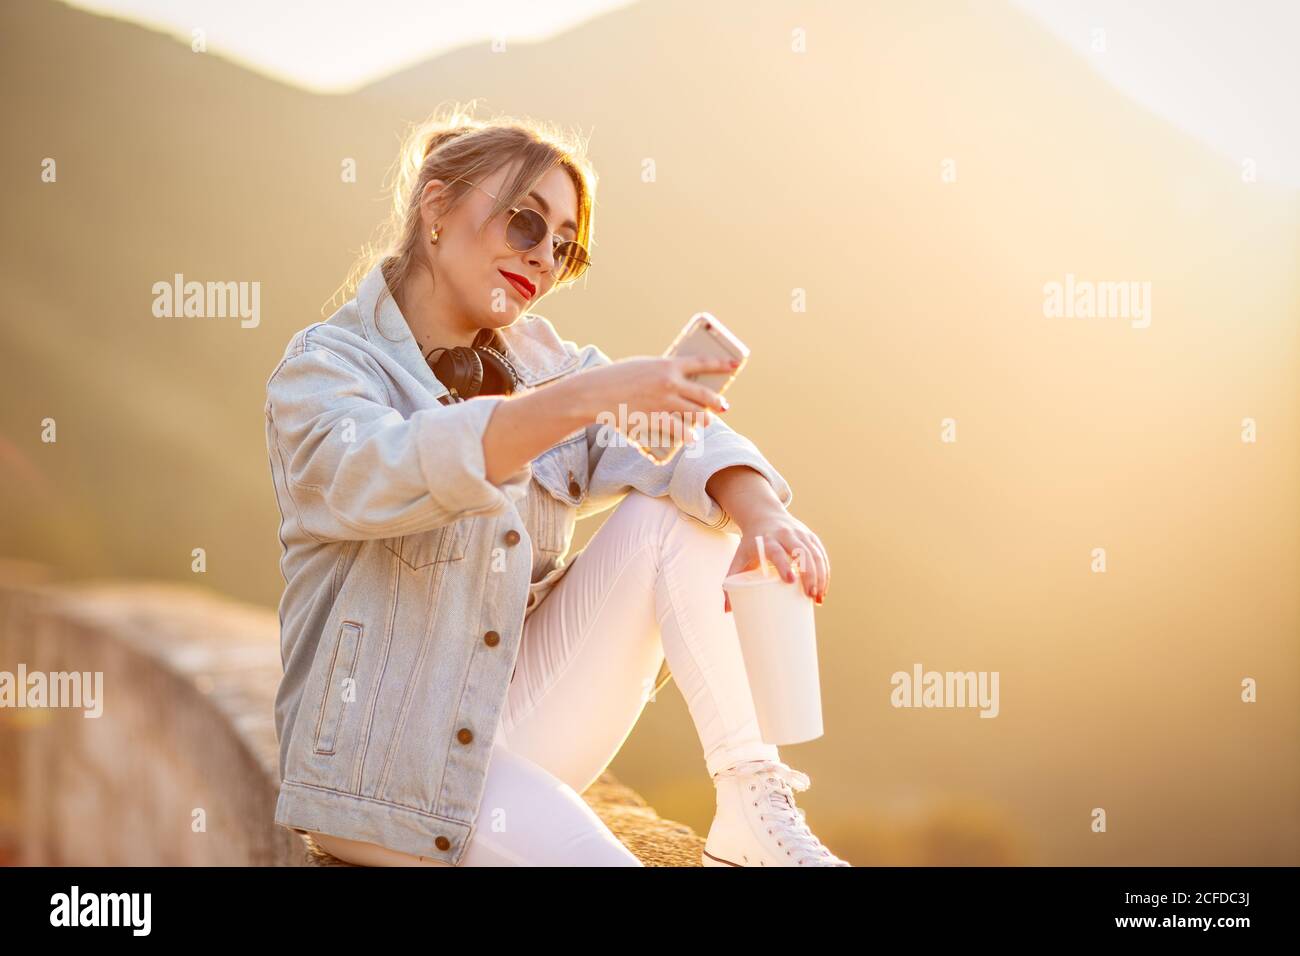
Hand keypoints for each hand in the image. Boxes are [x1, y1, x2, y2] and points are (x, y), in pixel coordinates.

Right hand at [575, 355, 736, 445]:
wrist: (595, 393)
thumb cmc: (616, 377)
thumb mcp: (643, 366)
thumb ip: (662, 371)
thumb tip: (678, 377)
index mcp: (667, 365)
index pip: (702, 363)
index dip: (721, 365)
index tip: (735, 366)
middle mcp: (670, 384)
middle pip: (703, 395)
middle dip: (717, 402)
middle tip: (724, 406)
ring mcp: (663, 403)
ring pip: (694, 414)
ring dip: (704, 419)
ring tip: (707, 421)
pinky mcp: (654, 420)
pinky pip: (678, 430)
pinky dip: (687, 435)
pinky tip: (692, 438)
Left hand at [723, 509, 829, 610]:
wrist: (764, 515)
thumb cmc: (751, 543)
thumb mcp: (739, 558)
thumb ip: (731, 581)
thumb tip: (727, 611)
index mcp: (767, 539)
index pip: (777, 551)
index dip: (784, 565)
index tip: (791, 581)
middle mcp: (786, 535)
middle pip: (802, 553)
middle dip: (809, 575)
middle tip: (810, 596)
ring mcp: (801, 534)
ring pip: (815, 554)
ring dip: (820, 576)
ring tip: (818, 598)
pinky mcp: (810, 537)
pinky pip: (821, 554)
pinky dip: (824, 571)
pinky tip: (823, 588)